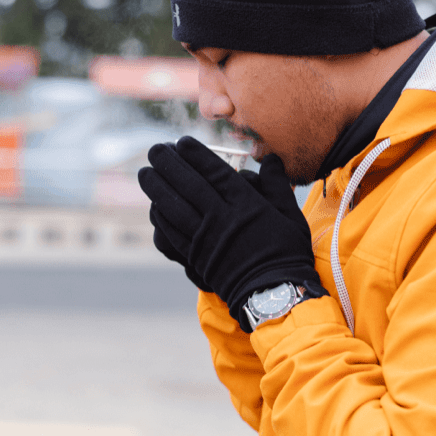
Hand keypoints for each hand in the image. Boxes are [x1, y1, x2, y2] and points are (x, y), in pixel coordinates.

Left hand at [138, 136, 323, 330]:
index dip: (195, 154)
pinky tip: (154, 207)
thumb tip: (270, 159)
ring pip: (173, 207)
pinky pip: (172, 233)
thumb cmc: (287, 252)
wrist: (274, 294)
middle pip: (187, 185)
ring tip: (145, 173)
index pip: (214, 171)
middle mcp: (221, 218)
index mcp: (246, 204)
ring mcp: (206, 239)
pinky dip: (160, 217)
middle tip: (154, 149)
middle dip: (168, 164)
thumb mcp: (290, 215)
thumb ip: (277, 184)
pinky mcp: (196, 257)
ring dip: (156, 188)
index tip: (181, 141)